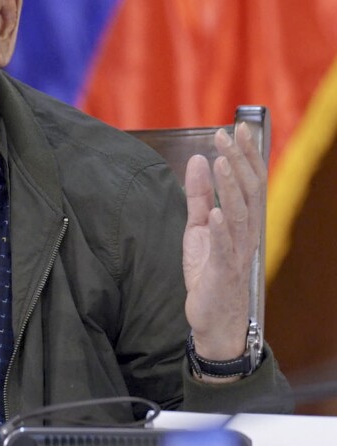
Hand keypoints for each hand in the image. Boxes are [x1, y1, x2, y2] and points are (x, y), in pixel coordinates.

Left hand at [182, 123, 264, 372]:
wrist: (213, 318)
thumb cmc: (208, 271)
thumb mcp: (197, 227)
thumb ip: (198, 195)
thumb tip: (196, 159)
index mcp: (242, 221)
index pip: (249, 181)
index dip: (245, 155)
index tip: (237, 128)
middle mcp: (246, 234)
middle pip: (249, 192)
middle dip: (240, 162)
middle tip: (229, 134)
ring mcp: (237, 253)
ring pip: (240, 216)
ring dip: (231, 189)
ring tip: (222, 163)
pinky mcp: (223, 272)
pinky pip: (225, 250)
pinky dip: (222, 230)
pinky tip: (217, 213)